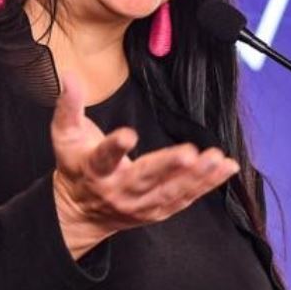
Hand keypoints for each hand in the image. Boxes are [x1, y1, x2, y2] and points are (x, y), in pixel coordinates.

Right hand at [50, 70, 238, 258]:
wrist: (80, 213)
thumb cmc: (76, 168)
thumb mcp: (65, 136)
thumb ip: (69, 106)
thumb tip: (70, 76)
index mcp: (95, 170)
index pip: (103, 158)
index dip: (115, 147)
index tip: (127, 135)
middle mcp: (119, 190)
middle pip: (144, 178)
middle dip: (168, 167)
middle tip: (189, 154)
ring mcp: (141, 204)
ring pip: (171, 190)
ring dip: (196, 176)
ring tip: (217, 159)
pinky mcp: (159, 210)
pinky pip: (186, 197)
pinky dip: (207, 184)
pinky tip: (225, 168)